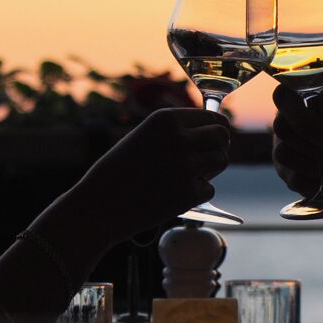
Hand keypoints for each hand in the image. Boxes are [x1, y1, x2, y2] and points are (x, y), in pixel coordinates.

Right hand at [58, 106, 235, 241]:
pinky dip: (196, 194)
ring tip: (186, 177)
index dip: (216, 130)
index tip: (212, 140)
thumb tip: (213, 134)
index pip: (213, 117)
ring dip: (211, 170)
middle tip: (206, 160)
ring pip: (221, 161)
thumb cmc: (119, 171)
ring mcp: (186, 165)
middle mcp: (179, 137)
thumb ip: (176, 132)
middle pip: (223, 136)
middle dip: (218, 147)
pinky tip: (173, 196)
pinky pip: (209, 189)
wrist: (99, 205)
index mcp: (166, 118)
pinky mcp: (188, 192)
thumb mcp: (145, 137)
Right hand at [271, 75, 322, 200]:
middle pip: (281, 124)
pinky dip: (313, 182)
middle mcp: (301, 110)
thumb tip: (322, 100)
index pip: (289, 91)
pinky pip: (289, 176)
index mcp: (321, 88)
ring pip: (282, 152)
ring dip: (316, 165)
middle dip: (312, 146)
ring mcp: (294, 139)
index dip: (300, 114)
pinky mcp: (292, 167)